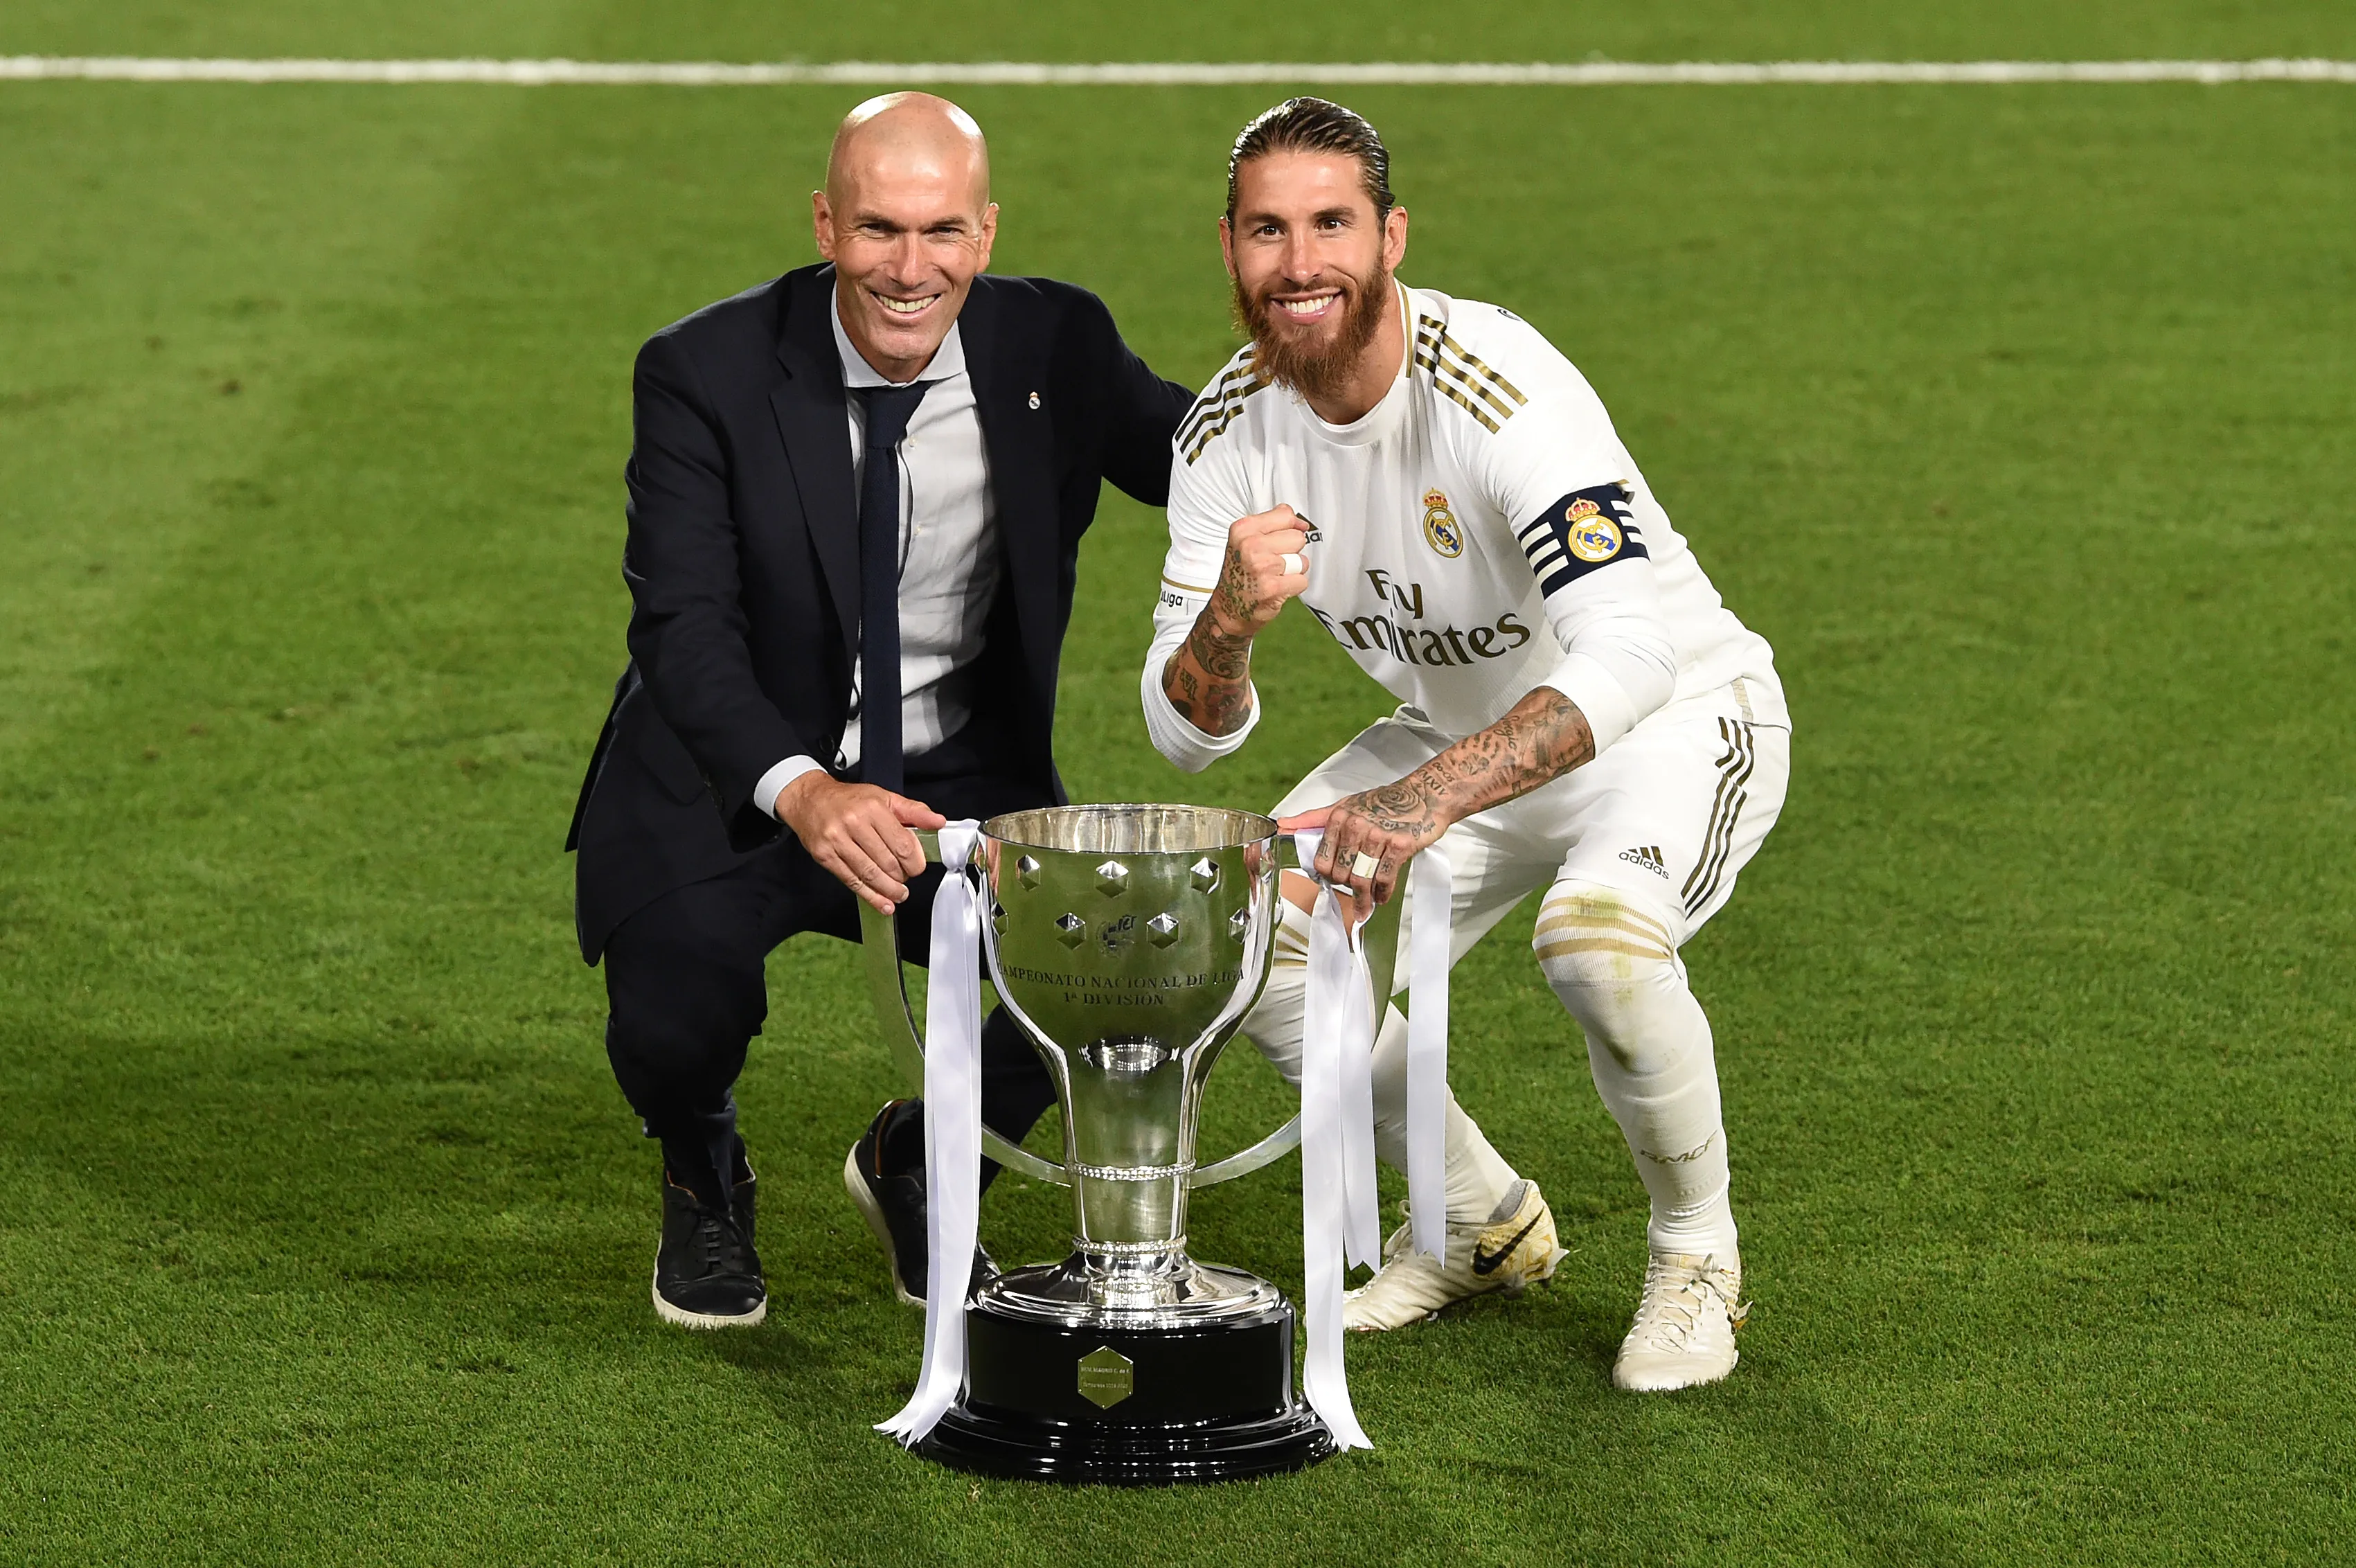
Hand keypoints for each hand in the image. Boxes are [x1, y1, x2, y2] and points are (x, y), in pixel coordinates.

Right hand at [776, 773, 945, 914]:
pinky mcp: (825, 856)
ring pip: (870, 874)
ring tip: (899, 894)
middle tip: (906, 879)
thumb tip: (938, 823)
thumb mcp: (884, 797)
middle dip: (902, 877)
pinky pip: (852, 881)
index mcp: (873, 808)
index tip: (917, 867)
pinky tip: (883, 903)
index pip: (903, 844)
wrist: (810, 800)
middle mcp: (854, 824)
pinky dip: (870, 896)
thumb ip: (914, 811)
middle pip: (888, 862)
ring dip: (889, 890)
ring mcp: (837, 841)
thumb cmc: (849, 800)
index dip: (914, 862)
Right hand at [1210, 504, 1311, 636]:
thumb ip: (1272, 525)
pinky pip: (1302, 580)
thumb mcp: (1245, 541)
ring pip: (1302, 560)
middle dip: (1291, 551)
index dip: (1290, 527)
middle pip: (1297, 538)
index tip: (1284, 537)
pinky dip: (1294, 586)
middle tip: (1273, 562)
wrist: (1229, 608)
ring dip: (1293, 570)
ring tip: (1275, 575)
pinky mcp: (1273, 587)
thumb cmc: (1238, 575)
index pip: (1286, 515)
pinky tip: (1278, 587)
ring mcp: (1263, 566)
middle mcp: (1251, 545)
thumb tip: (1301, 524)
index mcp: (1243, 530)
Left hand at [1279, 775, 1449, 923]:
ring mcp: (1378, 836)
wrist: (1424, 794)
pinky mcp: (1400, 846)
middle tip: (1353, 893)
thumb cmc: (1384, 801)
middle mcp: (1356, 826)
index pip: (1322, 860)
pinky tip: (1382, 897)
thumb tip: (1281, 826)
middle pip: (1341, 874)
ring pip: (1362, 879)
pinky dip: (1383, 893)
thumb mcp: (1345, 805)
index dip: (1327, 876)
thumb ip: (1313, 819)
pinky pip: (1385, 879)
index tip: (1333, 881)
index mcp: (1338, 817)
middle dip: (1346, 888)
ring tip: (1365, 906)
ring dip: (1363, 899)